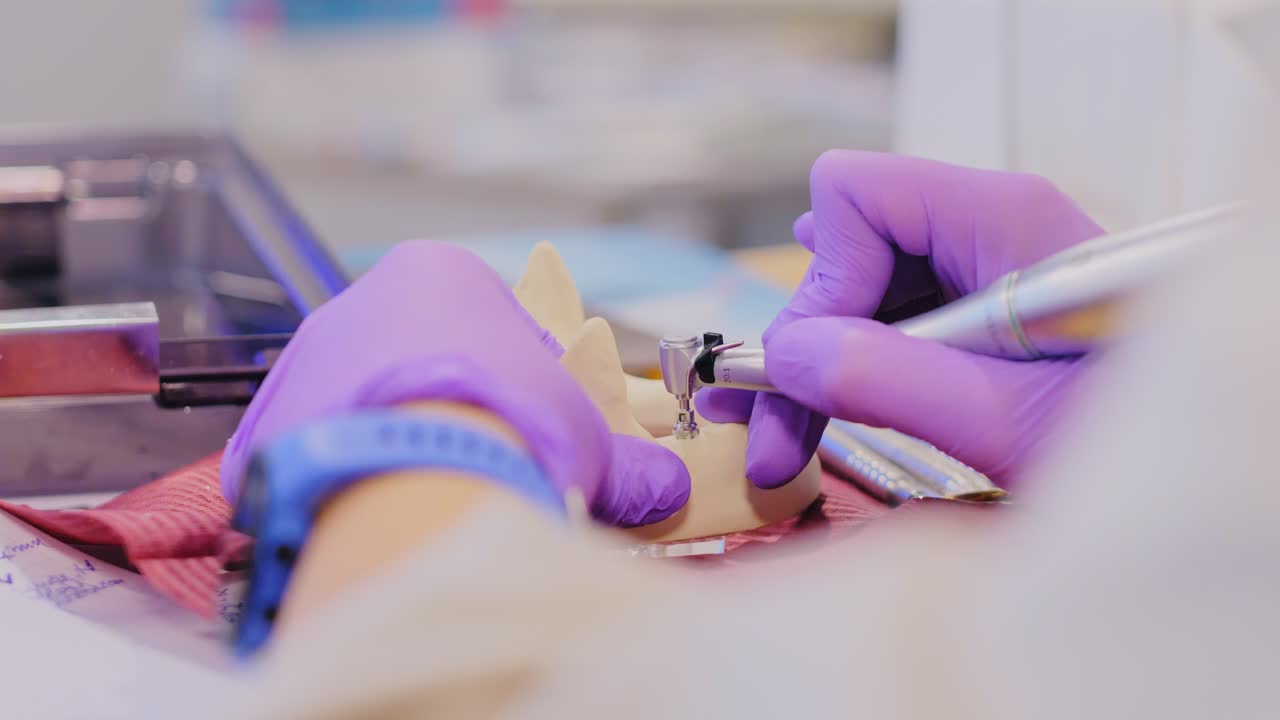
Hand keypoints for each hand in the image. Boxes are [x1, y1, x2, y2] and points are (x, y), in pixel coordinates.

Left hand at [221, 241, 688, 526]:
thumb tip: (666, 490)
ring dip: (397, 450)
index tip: (537, 431)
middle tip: (486, 470)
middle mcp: (358, 301)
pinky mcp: (265, 428)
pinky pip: (317, 460)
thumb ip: (629, 463)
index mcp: (439, 273)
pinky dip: (346, 490)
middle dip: (453, 413)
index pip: (491, 327)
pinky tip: (380, 522)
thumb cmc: (516, 426)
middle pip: (419, 365)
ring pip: (363, 411)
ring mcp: (302, 364)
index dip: (524, 383)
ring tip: (433, 505)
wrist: (418, 477)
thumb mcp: (592, 440)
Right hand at [699, 151, 1103, 487]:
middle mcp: (987, 227)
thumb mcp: (1007, 419)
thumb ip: (888, 380)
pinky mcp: (980, 307)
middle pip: (848, 246)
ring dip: (818, 363)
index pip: (858, 196)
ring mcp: (983, 266)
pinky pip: (892, 318)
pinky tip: (835, 415)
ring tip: (787, 439)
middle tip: (765, 433)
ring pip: (860, 288)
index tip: (813, 365)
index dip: (824, 279)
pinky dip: (856, 369)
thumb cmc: (1136, 437)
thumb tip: (787, 352)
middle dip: (799, 339)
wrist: (1197, 467)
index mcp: (1003, 220)